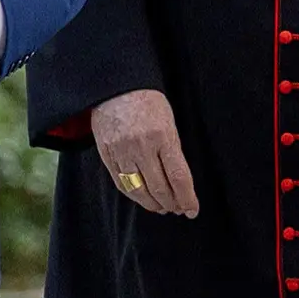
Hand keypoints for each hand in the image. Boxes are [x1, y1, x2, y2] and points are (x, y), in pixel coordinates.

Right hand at [91, 89, 198, 216]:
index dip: (187, 198)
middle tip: (179, 209)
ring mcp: (121, 152)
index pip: (178, 177)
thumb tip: (179, 182)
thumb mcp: (169, 122)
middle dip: (172, 204)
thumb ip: (173, 150)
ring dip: (153, 204)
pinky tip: (143, 199)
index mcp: (162, 136)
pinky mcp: (106, 155)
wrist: (116, 87)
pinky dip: (134, 196)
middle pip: (159, 188)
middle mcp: (141, 147)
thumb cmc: (148, 102)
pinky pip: (121, 184)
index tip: (192, 210)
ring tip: (163, 208)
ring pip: (139, 191)